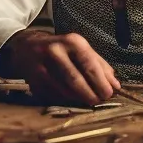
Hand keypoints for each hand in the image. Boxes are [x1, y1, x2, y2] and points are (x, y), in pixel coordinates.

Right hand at [0, 30, 120, 106]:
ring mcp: (41, 68)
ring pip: (65, 91)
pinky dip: (67, 100)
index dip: (100, 81)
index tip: (110, 93)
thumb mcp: (81, 49)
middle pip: (75, 80)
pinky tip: (74, 99)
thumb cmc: (62, 48)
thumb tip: (115, 85)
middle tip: (100, 101)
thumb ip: (99, 65)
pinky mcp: (34, 82)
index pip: (88, 63)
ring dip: (80, 99)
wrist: (27, 47)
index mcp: (71, 41)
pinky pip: (55, 96)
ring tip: (89, 100)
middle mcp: (54, 52)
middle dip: (90, 94)